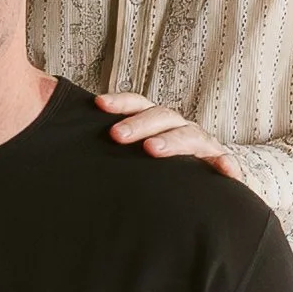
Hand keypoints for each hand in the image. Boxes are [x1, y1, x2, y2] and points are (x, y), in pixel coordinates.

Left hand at [97, 93, 242, 183]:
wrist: (208, 188)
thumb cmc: (165, 170)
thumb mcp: (138, 155)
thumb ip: (112, 146)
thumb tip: (64, 118)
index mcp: (159, 123)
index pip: (139, 105)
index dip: (121, 102)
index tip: (99, 104)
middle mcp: (181, 129)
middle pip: (162, 116)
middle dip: (139, 124)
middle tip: (116, 135)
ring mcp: (204, 147)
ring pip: (190, 136)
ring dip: (171, 141)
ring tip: (152, 149)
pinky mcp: (223, 167)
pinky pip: (227, 164)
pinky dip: (226, 165)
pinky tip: (223, 170)